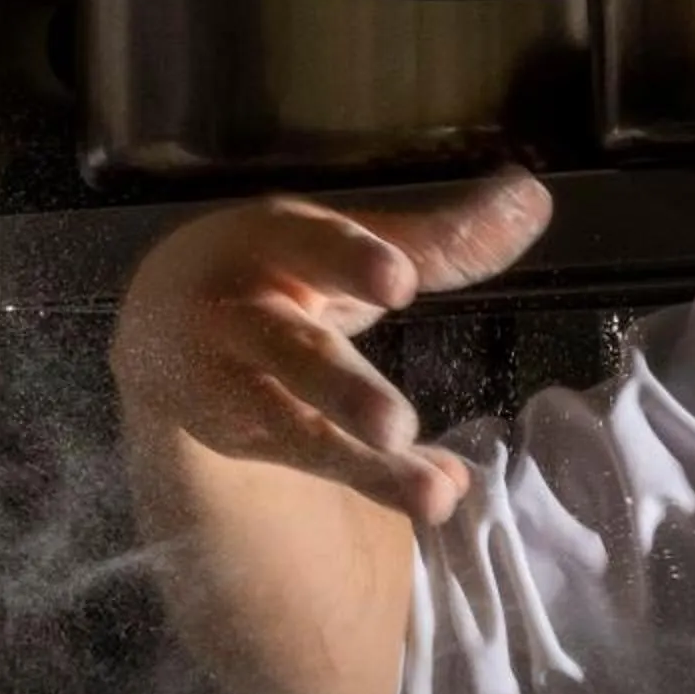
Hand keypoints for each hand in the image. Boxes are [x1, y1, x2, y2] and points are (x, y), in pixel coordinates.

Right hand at [110, 176, 550, 522]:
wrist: (159, 330)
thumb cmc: (277, 272)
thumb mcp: (341, 244)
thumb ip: (436, 237)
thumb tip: (535, 198)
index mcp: (271, 243)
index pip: (310, 246)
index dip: (349, 260)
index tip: (400, 279)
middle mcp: (240, 316)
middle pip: (291, 354)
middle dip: (342, 391)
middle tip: (394, 426)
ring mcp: (232, 388)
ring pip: (297, 430)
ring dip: (364, 466)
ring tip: (433, 495)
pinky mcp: (243, 440)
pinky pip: (314, 465)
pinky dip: (375, 482)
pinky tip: (437, 494)